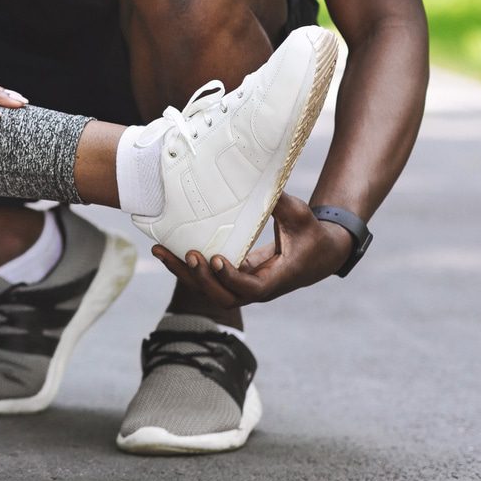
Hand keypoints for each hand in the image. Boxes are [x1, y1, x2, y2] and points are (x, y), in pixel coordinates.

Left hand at [149, 194, 354, 305]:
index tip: (215, 259)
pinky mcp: (235, 277)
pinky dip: (187, 268)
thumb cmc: (311, 233)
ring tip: (160, 252)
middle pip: (225, 297)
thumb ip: (280, 202)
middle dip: (202, 280)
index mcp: (278, 278)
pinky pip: (208, 279)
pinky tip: (166, 251)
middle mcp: (259, 288)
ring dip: (185, 275)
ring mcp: (245, 285)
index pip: (252, 289)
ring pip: (211, 291)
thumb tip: (260, 183)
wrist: (320, 253)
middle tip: (187, 254)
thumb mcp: (300, 215)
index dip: (232, 278)